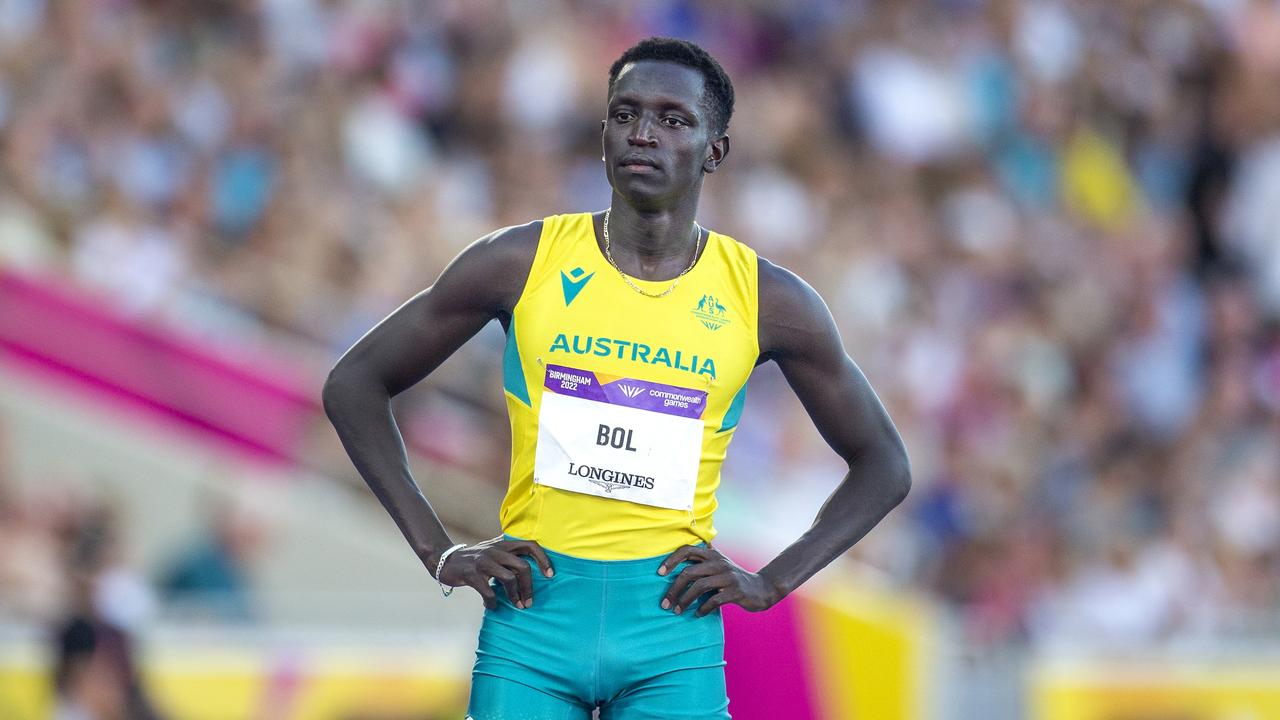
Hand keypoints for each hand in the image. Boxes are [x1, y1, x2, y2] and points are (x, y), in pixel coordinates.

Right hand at [436, 538, 553, 609]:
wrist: (446, 561)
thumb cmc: (475, 560)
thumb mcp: (493, 551)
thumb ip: (510, 556)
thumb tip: (532, 571)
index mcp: (503, 544)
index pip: (530, 545)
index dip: (543, 559)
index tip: (550, 575)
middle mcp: (495, 550)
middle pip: (523, 567)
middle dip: (529, 587)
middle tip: (529, 602)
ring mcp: (483, 562)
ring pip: (509, 579)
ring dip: (515, 596)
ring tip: (517, 606)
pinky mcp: (472, 574)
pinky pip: (489, 592)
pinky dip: (494, 602)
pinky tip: (493, 606)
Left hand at [658, 545, 782, 616]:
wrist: (761, 588)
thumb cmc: (733, 578)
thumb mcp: (718, 566)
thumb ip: (701, 563)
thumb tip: (675, 564)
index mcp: (712, 555)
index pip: (687, 550)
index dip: (671, 560)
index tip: (659, 573)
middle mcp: (719, 563)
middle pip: (689, 572)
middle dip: (673, 589)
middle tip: (664, 604)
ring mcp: (728, 576)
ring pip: (699, 587)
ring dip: (685, 601)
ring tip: (677, 611)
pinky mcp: (736, 591)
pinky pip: (714, 600)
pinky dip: (703, 608)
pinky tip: (697, 614)